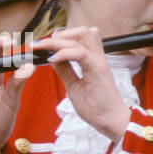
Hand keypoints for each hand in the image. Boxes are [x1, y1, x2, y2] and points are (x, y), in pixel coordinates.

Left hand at [34, 25, 130, 141]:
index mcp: (92, 60)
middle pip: (82, 32)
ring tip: (45, 48)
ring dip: (60, 40)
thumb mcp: (74, 86)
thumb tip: (52, 59)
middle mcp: (97, 57)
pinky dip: (64, 53)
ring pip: (82, 37)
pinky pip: (80, 54)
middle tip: (41, 44)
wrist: (111, 121)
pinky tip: (52, 59)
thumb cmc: (96, 107)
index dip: (61, 37)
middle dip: (60, 34)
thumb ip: (65, 71)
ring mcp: (98, 62)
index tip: (41, 44)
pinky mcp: (98, 70)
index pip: (79, 38)